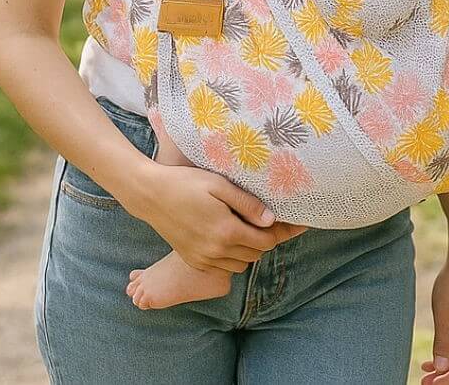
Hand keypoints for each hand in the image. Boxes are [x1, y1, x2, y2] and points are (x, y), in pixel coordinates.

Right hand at [125, 160, 306, 272]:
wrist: (150, 195)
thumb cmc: (186, 183)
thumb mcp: (220, 186)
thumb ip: (247, 204)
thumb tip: (271, 219)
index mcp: (225, 231)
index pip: (265, 241)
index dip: (283, 232)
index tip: (298, 223)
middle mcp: (215, 251)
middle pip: (255, 254)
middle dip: (267, 239)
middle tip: (272, 220)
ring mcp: (202, 259)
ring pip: (240, 264)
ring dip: (250, 249)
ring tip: (250, 226)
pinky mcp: (193, 260)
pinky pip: (222, 266)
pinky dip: (232, 255)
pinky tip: (231, 235)